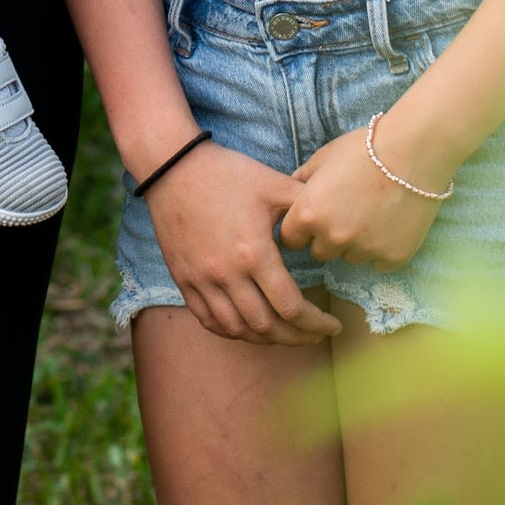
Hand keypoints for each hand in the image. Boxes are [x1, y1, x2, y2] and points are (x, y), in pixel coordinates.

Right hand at [145, 141, 342, 346]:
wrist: (172, 167)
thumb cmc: (226, 173)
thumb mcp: (274, 184)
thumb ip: (306, 208)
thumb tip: (331, 225)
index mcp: (254, 253)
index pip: (291, 307)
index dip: (316, 324)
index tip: (332, 325)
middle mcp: (227, 275)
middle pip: (267, 326)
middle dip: (297, 337)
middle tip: (315, 335)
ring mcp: (201, 280)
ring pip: (237, 329)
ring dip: (266, 338)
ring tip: (285, 333)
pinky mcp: (183, 279)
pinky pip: (208, 320)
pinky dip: (232, 331)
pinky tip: (248, 327)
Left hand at [280, 116, 452, 272]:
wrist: (413, 151)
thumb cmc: (364, 148)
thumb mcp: (323, 157)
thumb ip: (302, 180)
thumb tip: (290, 192)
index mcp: (309, 214)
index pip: (290, 239)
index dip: (301, 229)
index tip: (314, 219)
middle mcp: (333, 237)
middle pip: (320, 252)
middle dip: (328, 237)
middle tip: (347, 213)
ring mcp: (364, 250)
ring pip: (351, 257)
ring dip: (356, 243)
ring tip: (372, 213)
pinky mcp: (393, 257)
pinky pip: (379, 262)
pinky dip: (383, 248)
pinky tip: (391, 223)